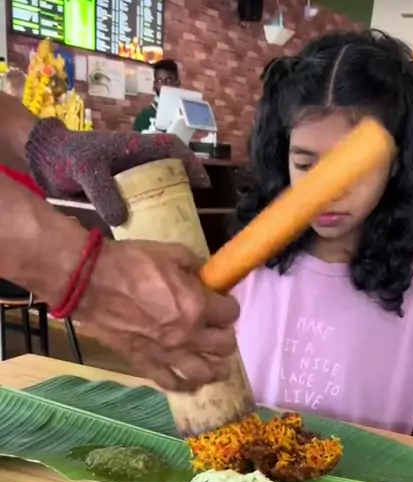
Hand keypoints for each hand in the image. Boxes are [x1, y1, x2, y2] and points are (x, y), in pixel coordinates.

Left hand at [25, 119, 209, 225]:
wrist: (42, 163)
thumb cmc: (66, 157)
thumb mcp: (85, 170)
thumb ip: (102, 192)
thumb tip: (121, 219)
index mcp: (133, 148)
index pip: (170, 148)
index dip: (190, 162)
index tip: (203, 183)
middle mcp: (134, 163)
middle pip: (168, 173)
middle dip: (183, 191)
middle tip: (191, 214)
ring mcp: (125, 180)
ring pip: (154, 191)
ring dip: (165, 206)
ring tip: (176, 228)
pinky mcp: (115, 195)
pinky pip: (137, 206)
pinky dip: (145, 218)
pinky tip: (149, 235)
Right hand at [76, 240, 239, 390]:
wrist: (91, 283)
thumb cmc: (130, 263)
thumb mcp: (172, 253)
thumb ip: (196, 267)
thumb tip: (208, 277)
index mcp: (197, 306)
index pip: (231, 313)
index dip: (228, 307)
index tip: (222, 304)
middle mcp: (188, 336)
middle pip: (225, 346)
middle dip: (226, 336)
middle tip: (218, 330)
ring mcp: (168, 355)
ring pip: (205, 373)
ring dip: (215, 368)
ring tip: (215, 363)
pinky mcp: (147, 365)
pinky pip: (173, 384)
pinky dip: (186, 385)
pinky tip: (190, 381)